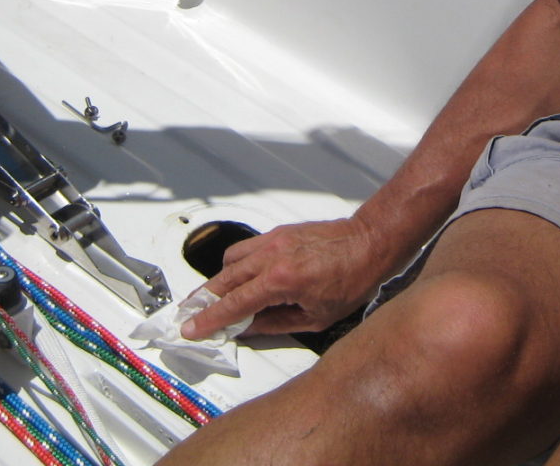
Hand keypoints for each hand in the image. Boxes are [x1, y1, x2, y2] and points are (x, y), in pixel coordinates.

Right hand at [179, 218, 390, 339]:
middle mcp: (272, 256)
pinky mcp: (279, 232)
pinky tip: (239, 276)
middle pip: (224, 279)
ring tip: (213, 298)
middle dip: (203, 299)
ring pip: (231, 259)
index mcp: (281, 280)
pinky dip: (236, 263)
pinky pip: (247, 247)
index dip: (210, 319)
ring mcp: (274, 240)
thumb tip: (248, 328)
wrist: (369, 242)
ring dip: (218, 280)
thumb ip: (276, 324)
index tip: (191, 328)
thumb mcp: (316, 317)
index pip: (234, 304)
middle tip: (190, 313)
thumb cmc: (353, 279)